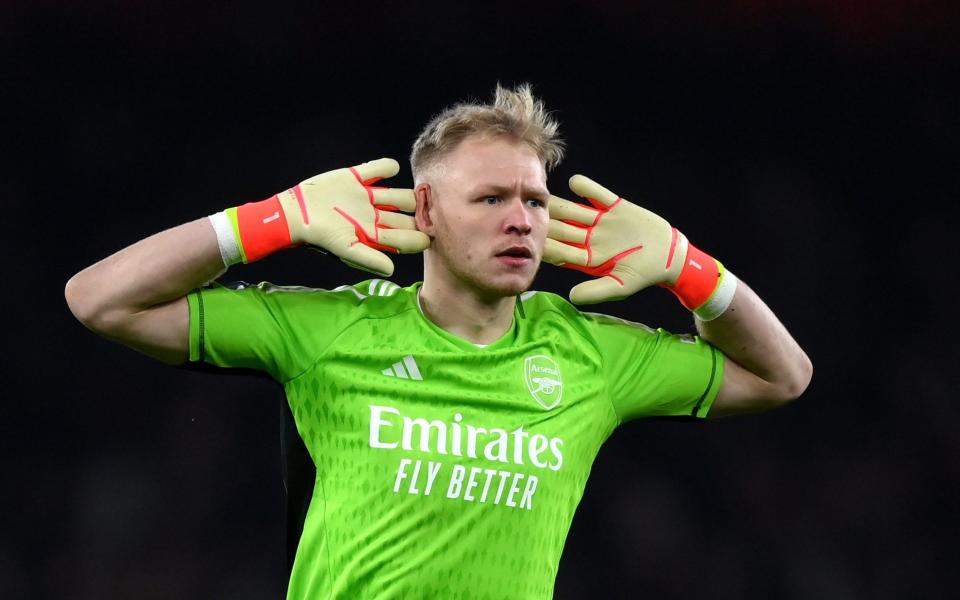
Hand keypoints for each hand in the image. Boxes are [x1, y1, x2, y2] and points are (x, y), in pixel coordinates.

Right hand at [277, 158, 429, 275]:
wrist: (295, 214)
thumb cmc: (319, 236)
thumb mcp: (345, 248)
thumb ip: (369, 258)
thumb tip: (392, 269)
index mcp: (374, 234)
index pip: (404, 238)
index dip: (419, 237)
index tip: (430, 235)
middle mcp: (374, 216)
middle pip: (406, 216)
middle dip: (420, 216)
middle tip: (432, 211)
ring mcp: (367, 197)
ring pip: (397, 195)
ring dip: (409, 194)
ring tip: (418, 192)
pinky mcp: (356, 178)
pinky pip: (377, 169)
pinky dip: (386, 166)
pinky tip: (391, 169)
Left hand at [543, 175, 688, 304]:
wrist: (670, 256)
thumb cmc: (644, 274)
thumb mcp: (621, 286)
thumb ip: (596, 291)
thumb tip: (572, 297)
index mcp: (589, 258)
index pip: (563, 252)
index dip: (548, 247)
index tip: (533, 242)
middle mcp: (591, 239)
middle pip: (564, 230)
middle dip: (548, 223)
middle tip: (530, 214)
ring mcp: (602, 222)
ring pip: (576, 211)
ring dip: (560, 205)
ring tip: (545, 195)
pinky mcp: (616, 207)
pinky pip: (599, 195)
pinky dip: (588, 187)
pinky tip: (574, 182)